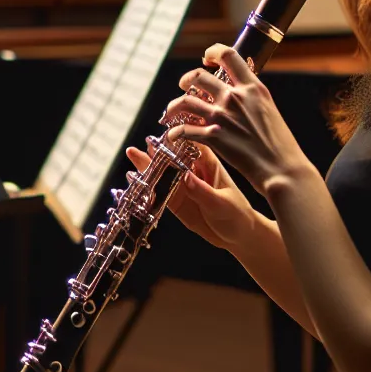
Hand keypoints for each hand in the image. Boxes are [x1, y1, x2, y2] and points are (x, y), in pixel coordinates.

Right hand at [125, 141, 258, 250]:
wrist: (238, 236)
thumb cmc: (237, 215)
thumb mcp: (222, 204)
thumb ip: (202, 191)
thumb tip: (185, 176)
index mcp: (208, 164)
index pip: (192, 144)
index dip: (179, 136)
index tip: (166, 135)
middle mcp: (192, 170)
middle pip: (172, 155)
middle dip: (158, 149)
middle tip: (144, 145)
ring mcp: (182, 185)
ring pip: (162, 171)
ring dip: (147, 164)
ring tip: (132, 153)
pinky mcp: (175, 200)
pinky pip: (158, 191)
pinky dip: (145, 185)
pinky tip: (133, 177)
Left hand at [164, 44, 315, 200]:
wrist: (283, 169)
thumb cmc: (281, 145)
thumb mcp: (269, 109)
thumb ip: (252, 98)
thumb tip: (242, 92)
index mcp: (253, 88)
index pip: (229, 55)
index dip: (213, 51)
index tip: (207, 58)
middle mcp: (235, 97)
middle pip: (199, 76)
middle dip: (186, 79)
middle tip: (184, 86)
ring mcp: (222, 116)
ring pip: (185, 101)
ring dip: (174, 106)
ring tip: (171, 113)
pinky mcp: (213, 136)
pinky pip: (183, 129)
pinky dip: (174, 132)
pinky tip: (173, 136)